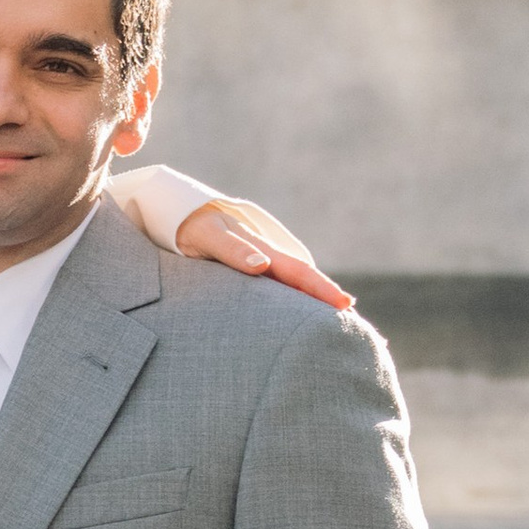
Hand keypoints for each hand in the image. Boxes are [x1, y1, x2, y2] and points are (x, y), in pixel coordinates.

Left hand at [179, 196, 352, 309]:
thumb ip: (232, 250)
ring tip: (333, 317)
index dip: (320, 288)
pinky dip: (292, 293)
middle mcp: (265, 253)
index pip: (297, 271)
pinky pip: (277, 281)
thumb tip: (263, 265)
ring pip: (292, 279)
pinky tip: (299, 307)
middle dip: (325, 294)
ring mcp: (259, 258)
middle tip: (350, 316)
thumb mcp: (207, 236)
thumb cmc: (190, 227)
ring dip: (311, 296)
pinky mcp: (249, 264)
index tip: (344, 304)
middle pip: (301, 275)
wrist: (177, 212)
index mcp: (259, 247)